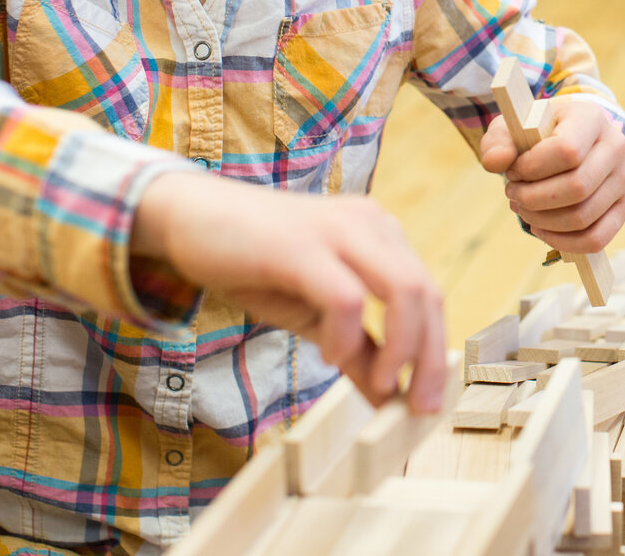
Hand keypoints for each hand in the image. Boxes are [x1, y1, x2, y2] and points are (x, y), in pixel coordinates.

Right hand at [132, 173, 446, 412]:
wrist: (188, 218)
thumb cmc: (253, 263)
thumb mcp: (312, 314)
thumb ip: (354, 349)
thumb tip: (388, 397)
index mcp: (380, 235)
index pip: (429, 295)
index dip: (436, 351)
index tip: (428, 400)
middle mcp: (369, 225)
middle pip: (427, 294)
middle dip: (429, 359)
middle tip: (418, 407)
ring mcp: (338, 230)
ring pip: (403, 289)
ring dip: (401, 349)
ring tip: (381, 385)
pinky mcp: (301, 245)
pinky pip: (346, 297)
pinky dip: (346, 336)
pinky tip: (327, 357)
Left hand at [479, 97, 624, 252]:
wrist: (569, 140)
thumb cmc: (538, 133)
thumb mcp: (513, 128)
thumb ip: (498, 142)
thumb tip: (496, 163)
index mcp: (590, 118)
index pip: (567, 151)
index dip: (533, 168)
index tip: (514, 170)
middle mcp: (616, 147)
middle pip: (577, 187)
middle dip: (533, 198)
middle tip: (513, 193)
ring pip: (583, 216)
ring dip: (543, 220)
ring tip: (523, 208)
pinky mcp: (624, 207)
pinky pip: (597, 239)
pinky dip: (564, 242)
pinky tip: (541, 230)